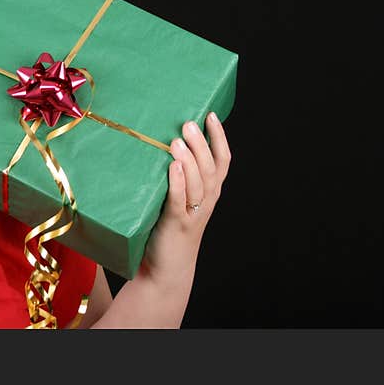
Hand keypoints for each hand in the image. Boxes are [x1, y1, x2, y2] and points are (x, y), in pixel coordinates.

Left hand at [139, 112, 231, 285]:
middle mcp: (206, 201)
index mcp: (209, 193)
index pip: (222, 161)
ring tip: (178, 141)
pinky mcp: (176, 224)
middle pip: (210, 168)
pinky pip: (179, 200)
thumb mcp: (177, 200)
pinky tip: (172, 167)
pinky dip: (177, 183)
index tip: (210, 115)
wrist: (165, 270)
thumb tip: (161, 142)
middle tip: (189, 123)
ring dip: (189, 160)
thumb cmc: (167, 229)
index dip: (219, 138)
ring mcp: (192, 213)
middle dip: (201, 144)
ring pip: (198, 183)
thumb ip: (176, 177)